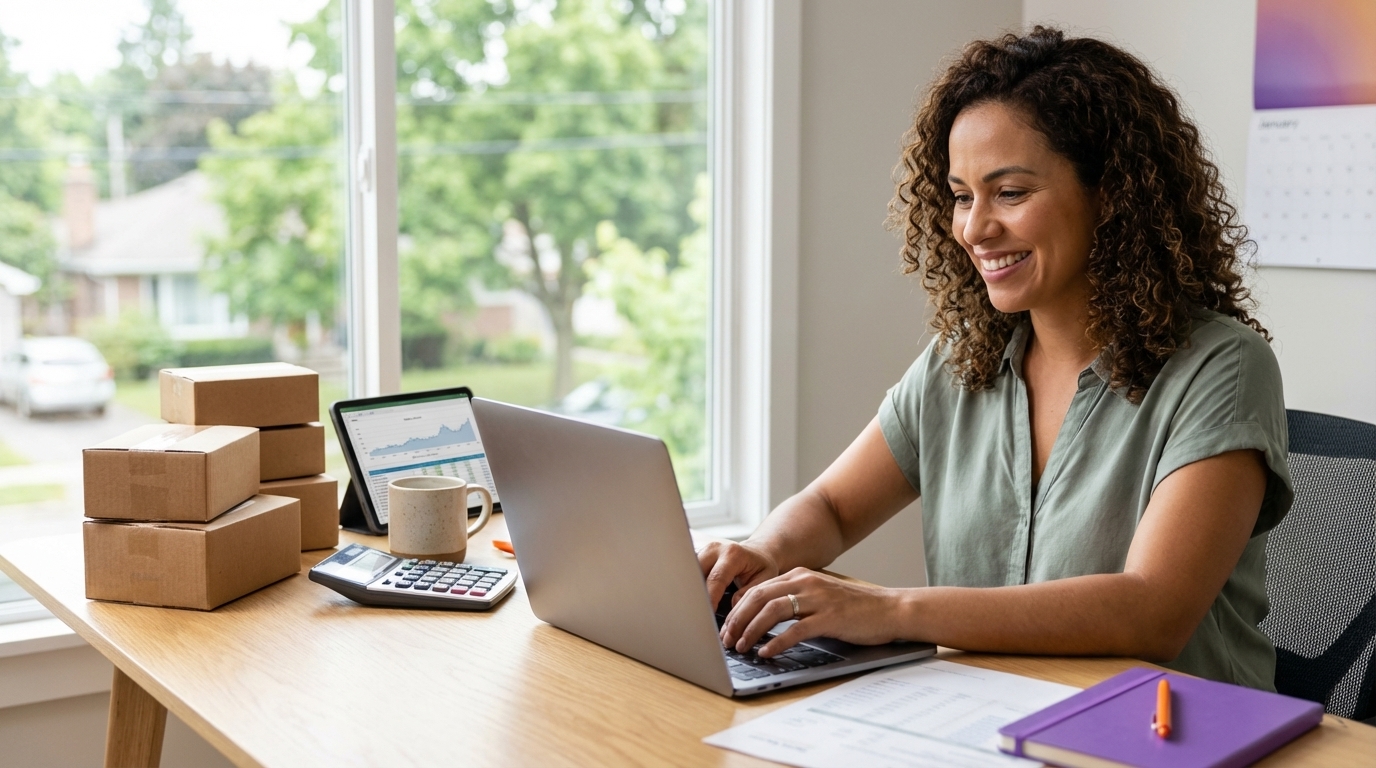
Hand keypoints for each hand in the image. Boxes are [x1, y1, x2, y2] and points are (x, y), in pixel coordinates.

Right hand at [697, 540, 779, 609]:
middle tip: (697, 614)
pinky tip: (693, 599)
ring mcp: (704, 550)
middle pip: (696, 573)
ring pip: (689, 572)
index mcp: (733, 554)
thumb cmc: (761, 566)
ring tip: (694, 608)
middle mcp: (715, 549)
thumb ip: (748, 592)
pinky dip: (690, 586)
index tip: (706, 614)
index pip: (716, 578)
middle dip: (695, 594)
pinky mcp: (698, 555)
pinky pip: (689, 572)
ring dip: (690, 590)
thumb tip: (733, 605)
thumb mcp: (764, 579)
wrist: (758, 552)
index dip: (709, 598)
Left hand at [719, 568, 903, 656]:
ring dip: (751, 630)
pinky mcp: (830, 617)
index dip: (737, 609)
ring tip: (741, 646)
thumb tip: (762, 621)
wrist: (891, 609)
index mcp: (800, 575)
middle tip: (725, 639)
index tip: (725, 627)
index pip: (757, 589)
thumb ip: (794, 602)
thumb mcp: (819, 596)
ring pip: (772, 611)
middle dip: (737, 619)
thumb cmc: (854, 608)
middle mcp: (805, 582)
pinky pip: (795, 629)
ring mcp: (818, 599)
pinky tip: (766, 652)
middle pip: (758, 597)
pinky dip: (776, 642)